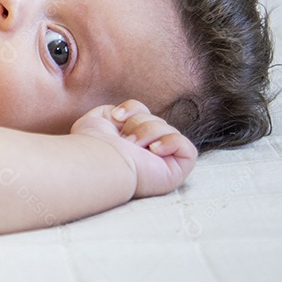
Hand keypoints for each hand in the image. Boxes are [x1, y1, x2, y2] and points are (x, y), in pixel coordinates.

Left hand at [71, 99, 197, 198]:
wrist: (98, 160)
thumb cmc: (94, 143)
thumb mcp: (102, 118)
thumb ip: (120, 111)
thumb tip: (131, 116)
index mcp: (131, 138)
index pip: (143, 112)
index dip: (133, 109)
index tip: (116, 116)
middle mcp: (147, 150)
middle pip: (156, 120)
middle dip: (138, 124)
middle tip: (125, 140)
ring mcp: (163, 162)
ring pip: (169, 130)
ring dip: (148, 133)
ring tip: (134, 147)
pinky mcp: (176, 172)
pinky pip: (188, 148)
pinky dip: (171, 143)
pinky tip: (154, 150)